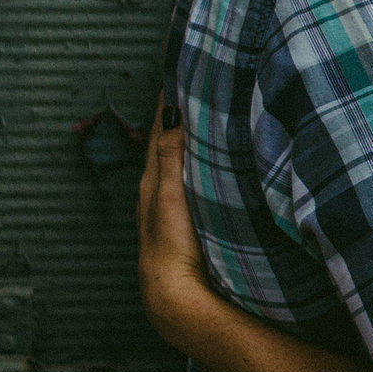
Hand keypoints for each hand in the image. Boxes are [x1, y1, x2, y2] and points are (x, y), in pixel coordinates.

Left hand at [136, 97, 220, 346]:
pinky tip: (219, 161)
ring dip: (194, 138)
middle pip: (171, 144)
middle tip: (198, 81)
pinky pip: (198, 181)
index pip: (161, 132)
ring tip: (211, 111)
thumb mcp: (168, 198)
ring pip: (184, 162)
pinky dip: (202, 162)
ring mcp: (179, 209)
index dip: (169, 103)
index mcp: (152, 182)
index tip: (181, 69)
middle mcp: (161, 192)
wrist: (180, 302)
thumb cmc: (170, 250)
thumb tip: (173, 113)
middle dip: (181, 115)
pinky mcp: (195, 224)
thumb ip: (172, 158)